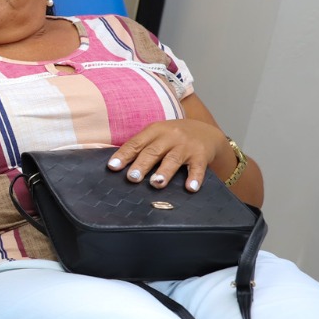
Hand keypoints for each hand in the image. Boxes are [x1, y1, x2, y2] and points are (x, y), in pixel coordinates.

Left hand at [107, 119, 227, 192]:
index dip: (124, 155)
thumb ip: (140, 148)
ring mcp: (186, 146)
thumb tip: (115, 167)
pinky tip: (190, 188)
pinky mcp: (201, 155)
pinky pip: (198, 167)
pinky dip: (194, 178)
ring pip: (173, 159)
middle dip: (142, 165)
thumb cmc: (172, 138)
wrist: (206, 132)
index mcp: (155, 131)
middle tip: (132, 178)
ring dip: (164, 172)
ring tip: (156, 183)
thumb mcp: (156, 135)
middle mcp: (170, 136)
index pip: (136, 143)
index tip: (112, 167)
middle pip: (153, 151)